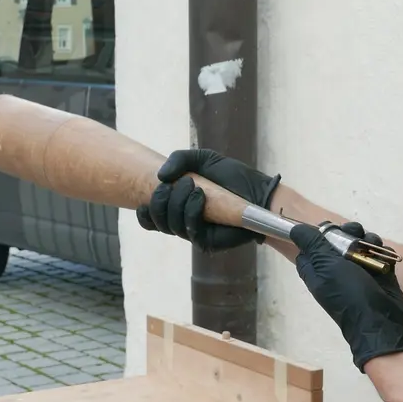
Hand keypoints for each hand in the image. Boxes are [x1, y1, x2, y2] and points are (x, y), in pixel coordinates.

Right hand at [135, 149, 281, 251]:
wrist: (259, 192)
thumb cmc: (231, 177)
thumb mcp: (203, 159)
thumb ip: (179, 159)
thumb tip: (160, 176)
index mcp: (175, 207)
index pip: (149, 218)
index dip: (144, 212)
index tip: (150, 195)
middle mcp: (181, 222)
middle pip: (156, 219)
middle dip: (162, 199)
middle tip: (184, 181)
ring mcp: (193, 233)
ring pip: (170, 225)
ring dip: (179, 202)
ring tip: (197, 187)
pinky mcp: (207, 242)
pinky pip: (189, 231)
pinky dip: (191, 211)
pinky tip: (201, 197)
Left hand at [290, 221, 402, 370]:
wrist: (381, 321)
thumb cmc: (348, 294)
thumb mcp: (325, 266)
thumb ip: (311, 245)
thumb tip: (295, 229)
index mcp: (318, 269)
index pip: (311, 246)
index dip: (319, 234)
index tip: (328, 228)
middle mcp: (336, 269)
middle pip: (339, 240)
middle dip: (349, 232)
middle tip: (355, 235)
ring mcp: (359, 270)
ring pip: (361, 244)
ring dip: (368, 240)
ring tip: (371, 246)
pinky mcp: (378, 273)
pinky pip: (379, 253)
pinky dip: (382, 252)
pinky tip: (383, 257)